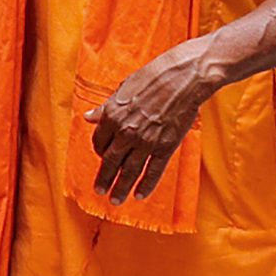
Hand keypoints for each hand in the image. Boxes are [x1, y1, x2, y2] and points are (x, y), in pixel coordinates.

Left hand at [85, 37, 220, 204]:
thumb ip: (107, 107)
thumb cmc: (155, 76)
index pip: (99, 141)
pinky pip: (153, 171)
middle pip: (110, 162)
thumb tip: (89, 117)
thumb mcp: (124, 88)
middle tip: (99, 190)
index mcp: (113, 116)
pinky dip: (146, 185)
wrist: (185, 77)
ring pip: (129, 171)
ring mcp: (146, 141)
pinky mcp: (166, 146)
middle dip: (104, 179)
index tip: (102, 156)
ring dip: (120, 188)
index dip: (99, 151)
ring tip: (115, 200)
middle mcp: (127, 132)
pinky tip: (140, 195)